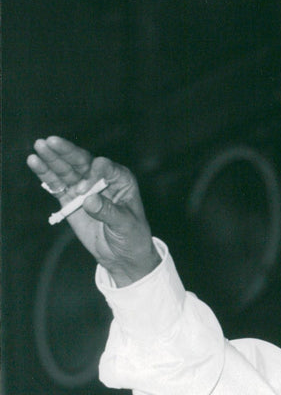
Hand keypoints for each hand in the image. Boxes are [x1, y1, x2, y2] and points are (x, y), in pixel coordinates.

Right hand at [27, 136, 160, 285]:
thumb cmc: (131, 236)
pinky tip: (35, 162)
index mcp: (121, 180)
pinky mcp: (70, 199)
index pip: (108, 168)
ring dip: (53, 158)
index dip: (99, 169)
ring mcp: (84, 188)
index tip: (92, 176)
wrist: (121, 253)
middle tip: (52, 141)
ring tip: (39, 145)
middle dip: (68, 152)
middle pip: (83, 163)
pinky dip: (46, 174)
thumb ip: (108, 212)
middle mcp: (101, 179)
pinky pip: (57, 185)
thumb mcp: (125, 225)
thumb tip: (89, 200)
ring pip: (67, 170)